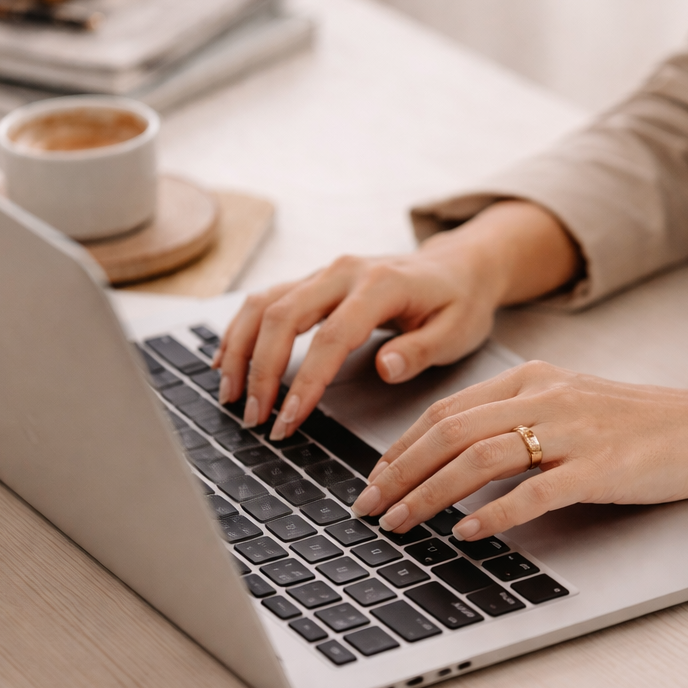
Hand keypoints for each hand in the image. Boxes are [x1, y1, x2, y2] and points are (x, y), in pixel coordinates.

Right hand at [213, 200, 580, 437]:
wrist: (460, 266)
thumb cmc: (459, 303)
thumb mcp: (458, 331)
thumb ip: (421, 351)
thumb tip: (385, 367)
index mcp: (382, 285)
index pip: (331, 336)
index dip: (306, 381)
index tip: (287, 420)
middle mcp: (345, 272)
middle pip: (284, 316)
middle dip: (261, 370)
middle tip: (254, 418)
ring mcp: (325, 273)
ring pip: (265, 304)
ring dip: (241, 349)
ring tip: (230, 396)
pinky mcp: (314, 281)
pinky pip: (266, 300)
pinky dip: (241, 330)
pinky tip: (227, 361)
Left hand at [353, 362, 687, 538]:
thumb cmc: (638, 425)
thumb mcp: (569, 405)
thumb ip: (516, 420)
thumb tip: (454, 460)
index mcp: (532, 378)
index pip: (446, 410)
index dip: (399, 448)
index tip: (372, 481)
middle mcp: (546, 397)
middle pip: (450, 431)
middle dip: (398, 473)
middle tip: (368, 509)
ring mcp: (573, 432)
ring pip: (479, 457)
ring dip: (430, 494)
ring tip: (400, 524)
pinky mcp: (600, 468)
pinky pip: (534, 491)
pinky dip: (494, 513)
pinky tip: (467, 534)